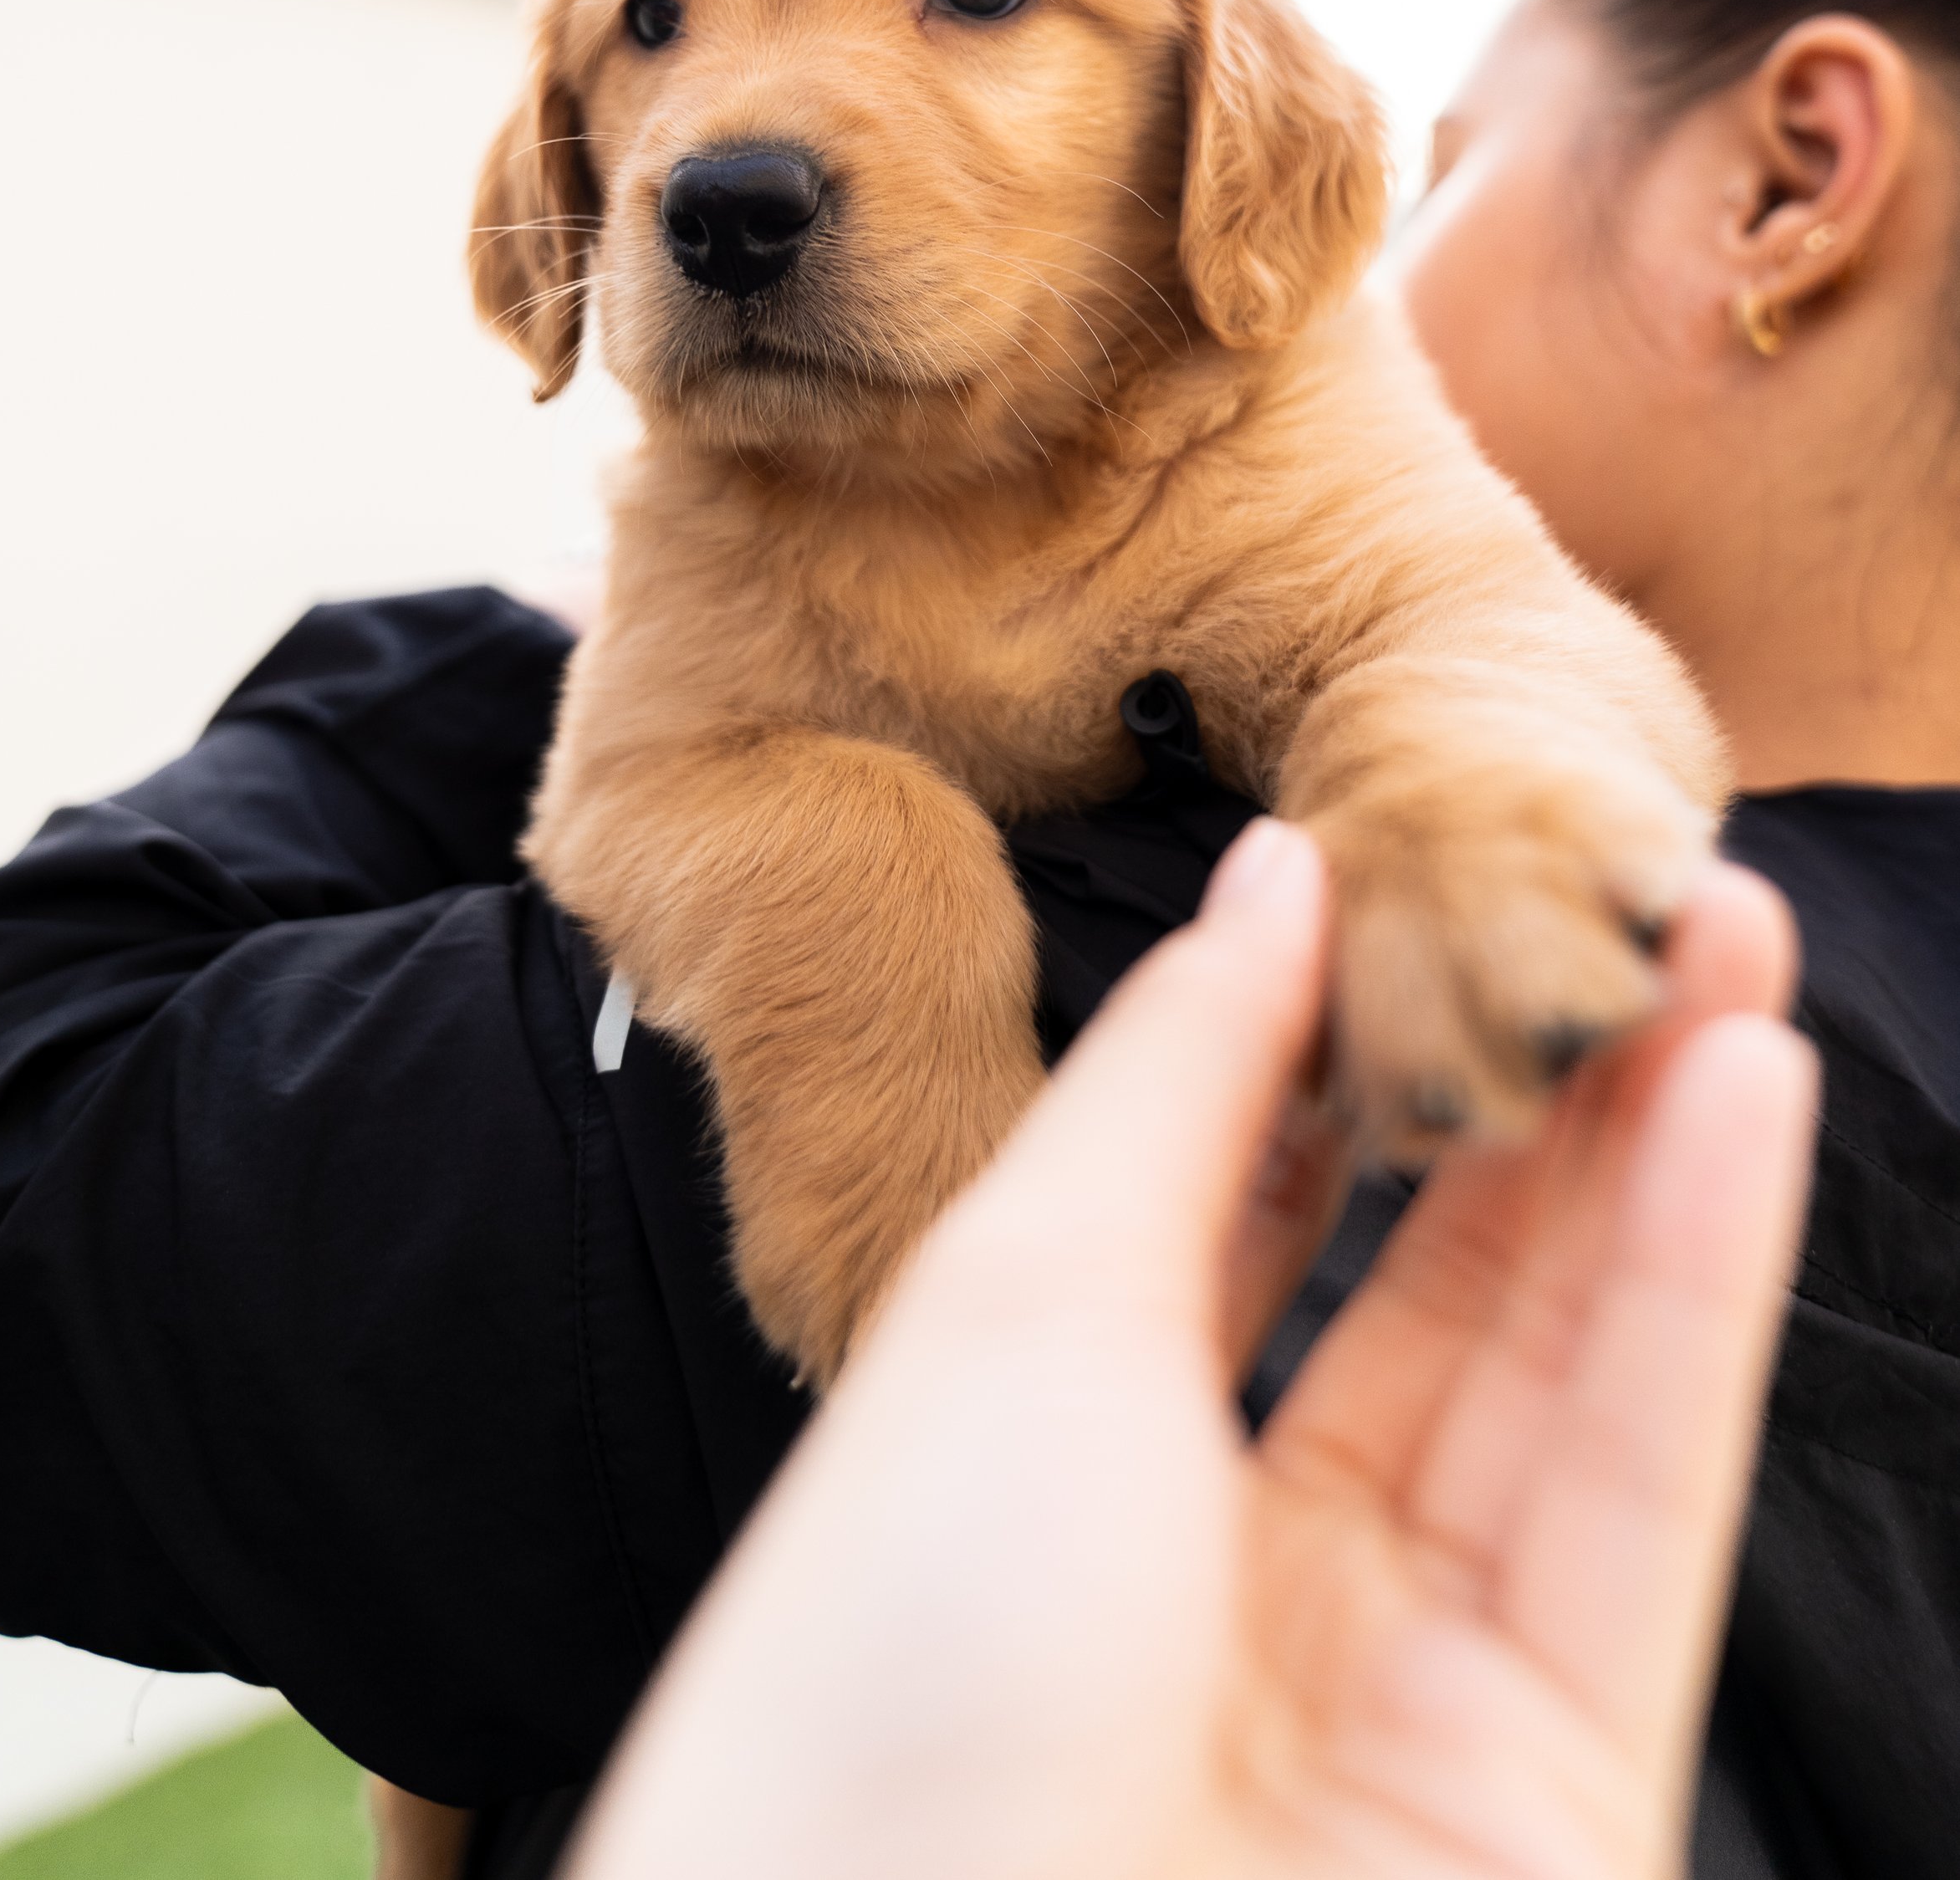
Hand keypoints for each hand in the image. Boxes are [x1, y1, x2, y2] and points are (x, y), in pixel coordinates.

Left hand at [569, 821, 1810, 1879]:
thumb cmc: (900, 1674)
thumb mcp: (1020, 1308)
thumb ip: (1175, 1084)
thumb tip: (1273, 875)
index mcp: (1061, 1467)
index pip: (1238, 1219)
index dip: (1339, 1047)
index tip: (1427, 867)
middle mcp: (1238, 1578)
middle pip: (1426, 1289)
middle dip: (1533, 1079)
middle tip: (1629, 876)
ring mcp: (1404, 1688)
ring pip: (1558, 1370)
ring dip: (1653, 1143)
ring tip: (1725, 931)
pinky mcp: (1554, 1777)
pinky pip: (1637, 1488)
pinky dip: (1701, 1283)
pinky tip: (1744, 1094)